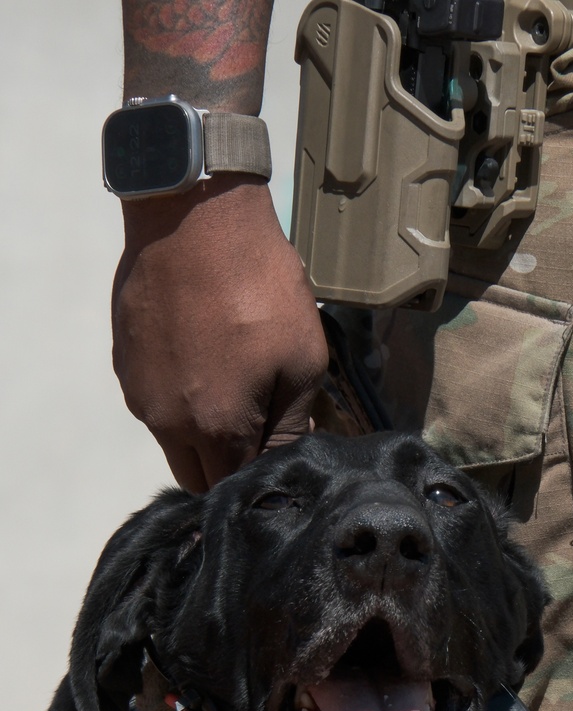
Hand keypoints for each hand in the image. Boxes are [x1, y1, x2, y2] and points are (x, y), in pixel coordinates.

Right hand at [112, 176, 328, 491]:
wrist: (195, 215)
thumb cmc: (259, 286)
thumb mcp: (303, 360)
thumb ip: (292, 424)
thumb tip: (286, 457)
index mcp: (216, 429)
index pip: (234, 489)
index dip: (261, 479)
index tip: (280, 452)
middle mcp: (168, 422)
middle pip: (198, 478)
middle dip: (229, 466)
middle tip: (261, 427)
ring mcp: (140, 392)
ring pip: (174, 443)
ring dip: (203, 433)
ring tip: (234, 381)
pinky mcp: (125, 362)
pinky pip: (155, 404)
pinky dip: (180, 398)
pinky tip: (205, 356)